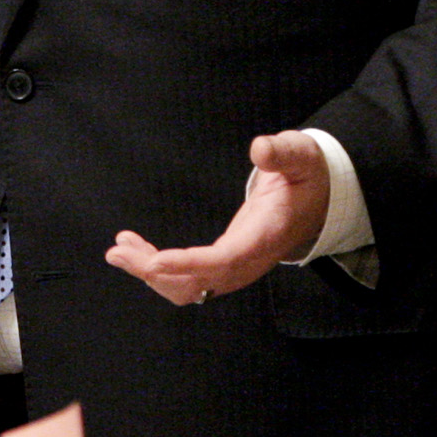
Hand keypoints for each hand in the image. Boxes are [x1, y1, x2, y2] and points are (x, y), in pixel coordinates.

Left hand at [105, 132, 330, 304]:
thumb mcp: (301, 155)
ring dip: (152, 274)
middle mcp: (250, 260)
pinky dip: (160, 269)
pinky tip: (136, 250)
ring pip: (190, 287)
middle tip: (118, 252)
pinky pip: (189, 278)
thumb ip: (282, 152)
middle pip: (200, 282)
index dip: (190, 264)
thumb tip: (260, 149)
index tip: (155, 262)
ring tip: (118, 251)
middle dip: (156, 273)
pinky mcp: (225, 264)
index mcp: (267, 234)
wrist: (319, 199)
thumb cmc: (306, 175)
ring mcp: (237, 267)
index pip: (226, 259)